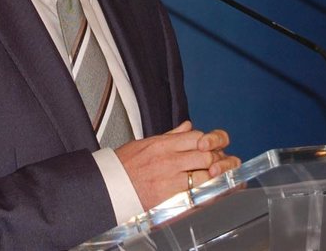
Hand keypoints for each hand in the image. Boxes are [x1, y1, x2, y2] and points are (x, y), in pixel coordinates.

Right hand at [115, 121, 239, 208]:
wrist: (107, 186)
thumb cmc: (124, 165)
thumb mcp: (145, 143)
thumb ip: (171, 136)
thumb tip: (188, 126)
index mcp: (162, 144)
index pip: (197, 136)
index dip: (209, 142)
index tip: (210, 148)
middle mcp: (168, 160)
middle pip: (206, 155)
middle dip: (216, 160)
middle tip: (217, 165)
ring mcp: (170, 180)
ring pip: (205, 175)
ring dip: (214, 177)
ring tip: (217, 179)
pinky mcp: (169, 198)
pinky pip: (195, 195)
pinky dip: (206, 194)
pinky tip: (210, 193)